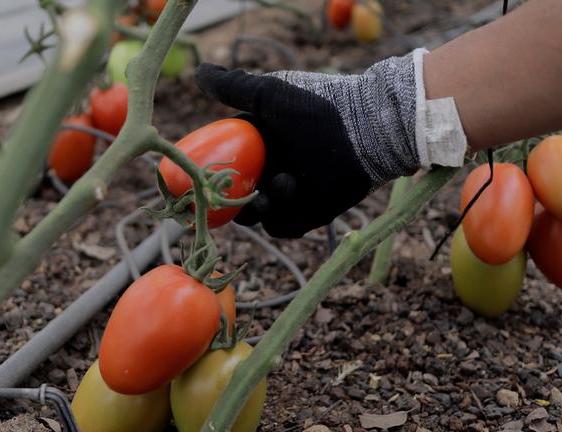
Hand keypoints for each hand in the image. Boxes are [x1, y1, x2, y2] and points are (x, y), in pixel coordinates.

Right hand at [195, 51, 464, 237]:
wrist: (365, 131)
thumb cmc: (316, 107)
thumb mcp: (269, 94)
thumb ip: (233, 86)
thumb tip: (198, 72)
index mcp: (258, 145)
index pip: (224, 164)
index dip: (209, 171)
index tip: (196, 174)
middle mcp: (270, 171)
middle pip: (234, 196)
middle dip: (227, 199)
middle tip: (227, 195)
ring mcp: (288, 196)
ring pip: (255, 214)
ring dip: (255, 207)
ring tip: (275, 190)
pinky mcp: (307, 216)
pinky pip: (282, 228)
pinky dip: (282, 218)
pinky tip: (295, 191)